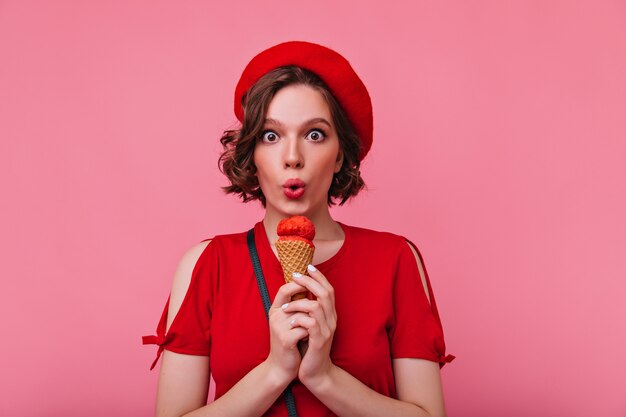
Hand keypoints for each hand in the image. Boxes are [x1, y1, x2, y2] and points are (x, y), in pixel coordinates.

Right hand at [265, 280, 310, 383]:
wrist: (282, 367)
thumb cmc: (290, 341)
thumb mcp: (290, 321)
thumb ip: (297, 305)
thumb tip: (312, 286)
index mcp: (275, 310)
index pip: (284, 289)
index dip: (299, 285)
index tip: (312, 288)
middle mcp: (275, 316)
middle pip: (299, 302)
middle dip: (311, 309)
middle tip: (316, 316)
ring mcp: (279, 328)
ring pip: (304, 314)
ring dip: (312, 322)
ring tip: (310, 331)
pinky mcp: (285, 340)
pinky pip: (305, 328)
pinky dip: (310, 333)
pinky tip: (308, 339)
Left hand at [284, 264, 336, 385]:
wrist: (316, 372)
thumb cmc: (310, 348)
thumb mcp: (311, 326)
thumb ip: (309, 311)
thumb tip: (300, 292)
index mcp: (330, 315)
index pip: (329, 290)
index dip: (319, 276)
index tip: (308, 266)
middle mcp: (332, 320)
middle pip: (325, 293)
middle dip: (310, 281)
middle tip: (295, 276)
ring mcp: (327, 331)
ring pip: (316, 306)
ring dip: (299, 302)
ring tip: (286, 306)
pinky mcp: (319, 341)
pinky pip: (310, 323)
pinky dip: (299, 318)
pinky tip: (290, 320)